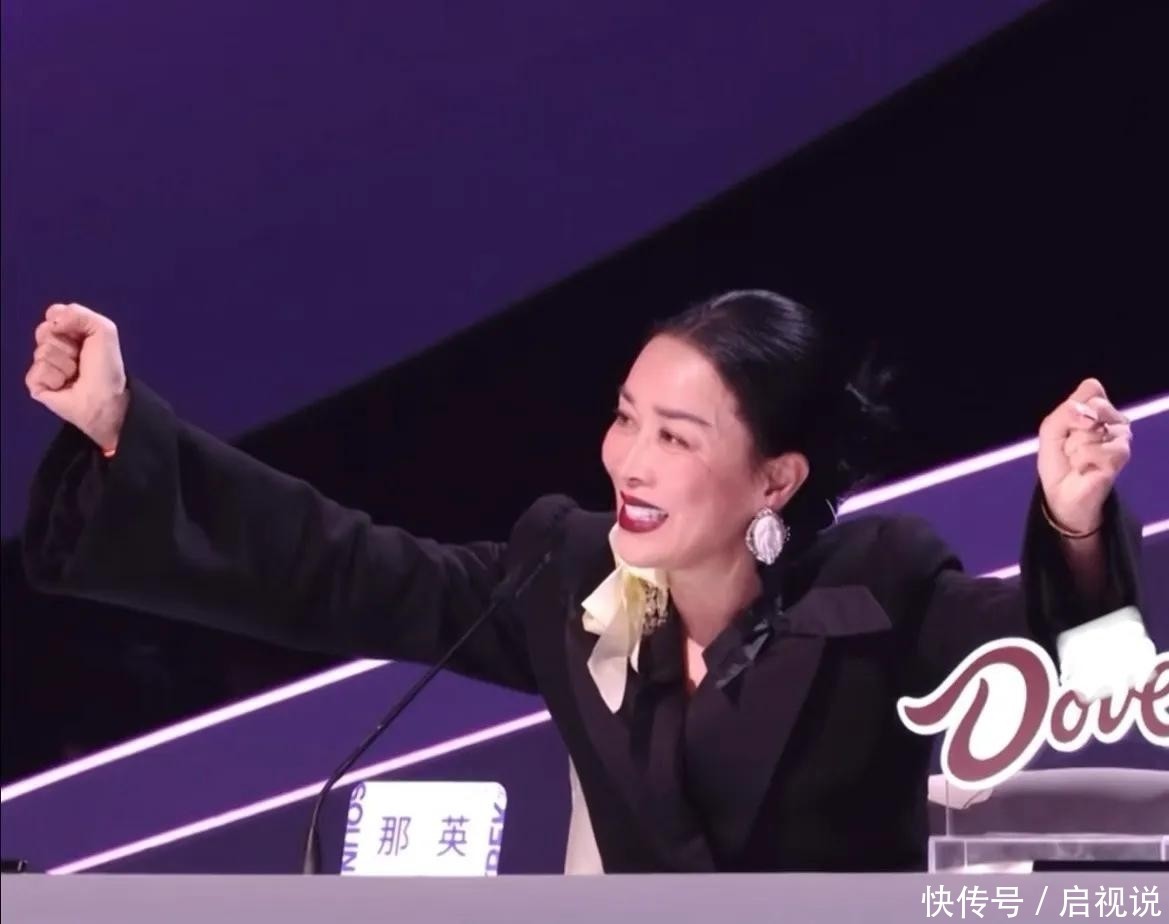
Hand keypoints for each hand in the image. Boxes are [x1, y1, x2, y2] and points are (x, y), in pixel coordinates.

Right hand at [26, 303, 128, 452]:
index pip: (54, 313)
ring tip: (75, 374)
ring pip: (41, 351)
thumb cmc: (106, 368)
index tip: (82, 335)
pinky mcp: (37, 383)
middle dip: (65, 343)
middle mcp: (56, 346)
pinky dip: (53, 378)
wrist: (103, 400)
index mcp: (72, 332)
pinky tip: (64, 385)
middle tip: (79, 357)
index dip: (66, 321)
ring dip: (63, 363)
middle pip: (44, 330)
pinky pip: (36, 371)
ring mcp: (45, 365)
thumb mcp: (104, 330)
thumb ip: (79, 313)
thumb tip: (52, 320)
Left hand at [1037, 378, 1131, 533]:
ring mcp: (1120, 436)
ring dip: (1074, 447)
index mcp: (1097, 408)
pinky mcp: (1121, 456)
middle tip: (1070, 444)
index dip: (1073, 406)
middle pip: (1095, 404)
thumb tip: (1091, 418)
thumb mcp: (1051, 428)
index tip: (1066, 424)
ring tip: (1077, 458)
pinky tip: (1083, 468)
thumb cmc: (1057, 459)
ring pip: (1092, 429)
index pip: (1092, 388)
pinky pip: (1095, 449)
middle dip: (1071, 427)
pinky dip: (1081, 459)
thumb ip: (1066, 412)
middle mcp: (1113, 419)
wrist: (1060, 492)